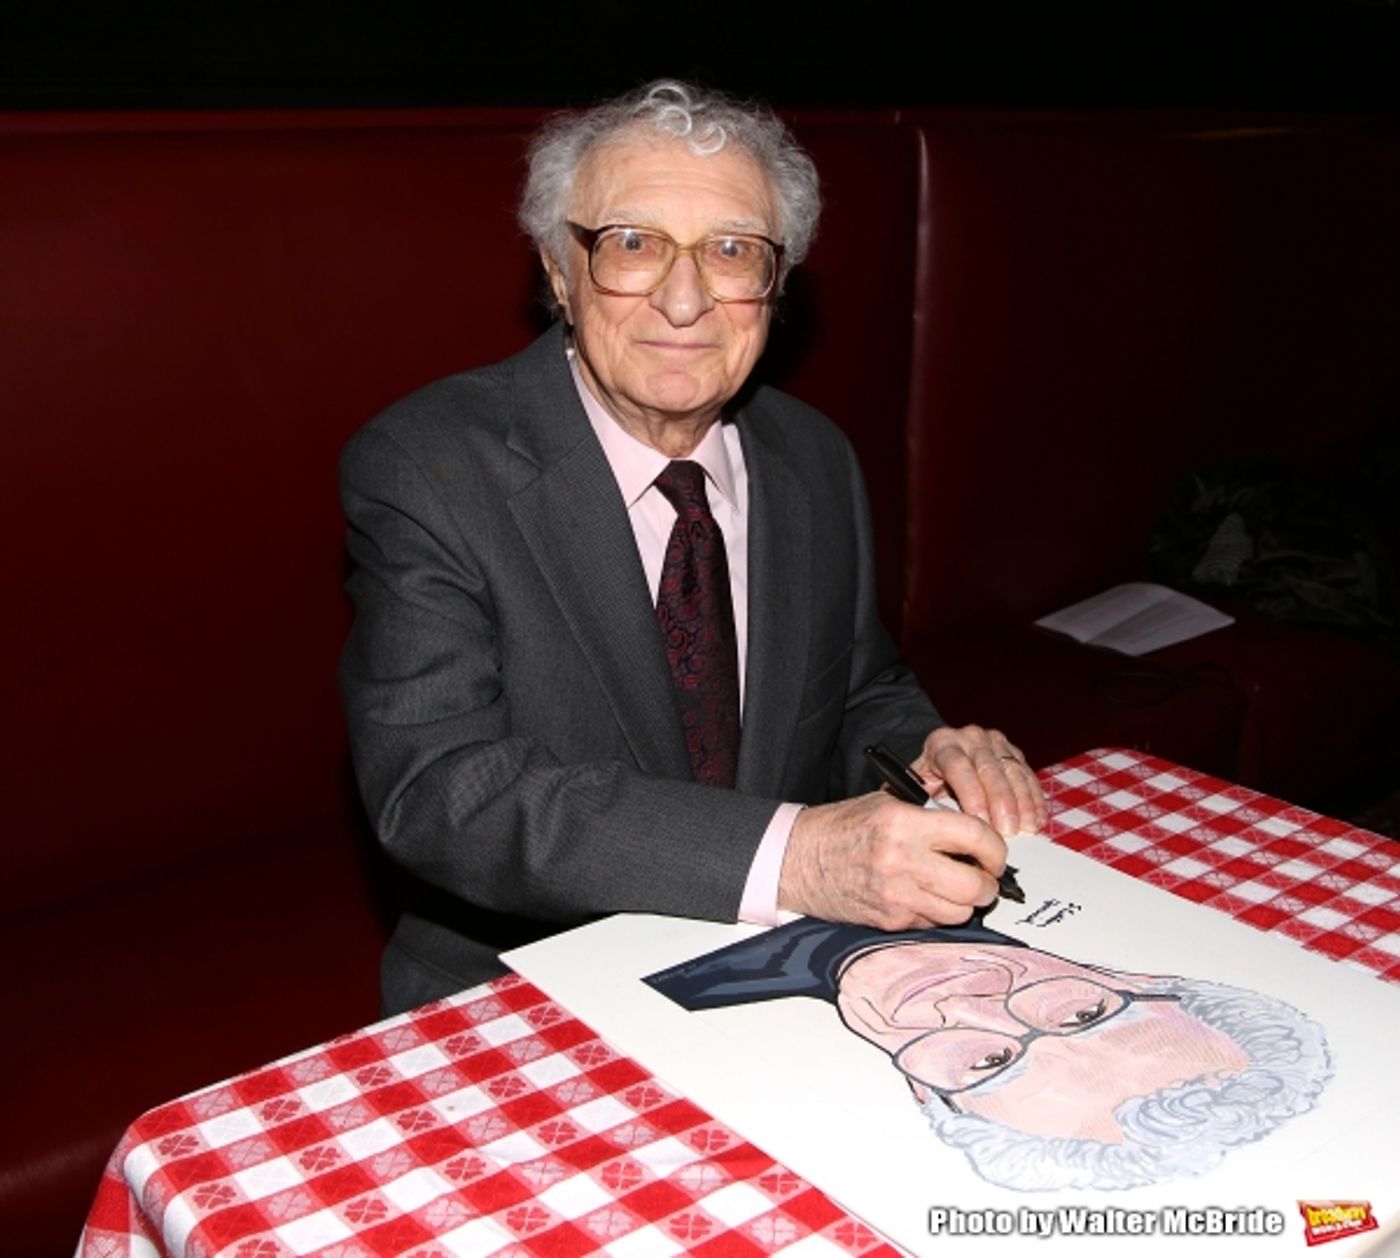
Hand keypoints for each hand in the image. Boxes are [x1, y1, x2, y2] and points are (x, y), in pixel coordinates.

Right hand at [778, 791, 1007, 928]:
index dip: (996, 848)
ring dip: (966, 902)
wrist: (799, 859)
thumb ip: (933, 817)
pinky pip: (933, 923)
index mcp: (905, 823)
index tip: (995, 852)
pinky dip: (938, 912)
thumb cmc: (844, 827)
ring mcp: (896, 896)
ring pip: (960, 912)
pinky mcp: (890, 921)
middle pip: (974, 886)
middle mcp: (902, 860)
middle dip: (988, 884)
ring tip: (955, 886)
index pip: (975, 837)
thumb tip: (978, 837)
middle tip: (984, 876)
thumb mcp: (888, 804)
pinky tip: (925, 895)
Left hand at [910, 724, 1046, 837]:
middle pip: (988, 768)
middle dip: (1000, 802)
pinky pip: (1028, 775)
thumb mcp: (920, 791)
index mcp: (942, 743)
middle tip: (1007, 830)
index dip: (970, 794)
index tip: (979, 820)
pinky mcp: (1013, 752)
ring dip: (1022, 802)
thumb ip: (930, 804)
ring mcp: (994, 743)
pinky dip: (1035, 799)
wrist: (941, 764)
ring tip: (1026, 827)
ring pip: (1012, 771)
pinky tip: (1037, 818)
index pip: (957, 765)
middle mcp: (969, 738)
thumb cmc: (928, 783)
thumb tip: (948, 827)